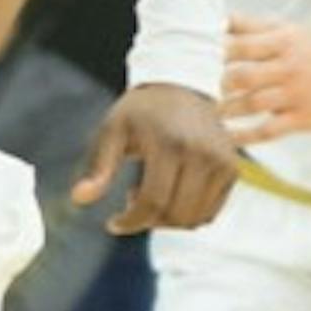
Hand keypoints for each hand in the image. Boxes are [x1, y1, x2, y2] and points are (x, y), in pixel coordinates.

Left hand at [72, 83, 236, 232]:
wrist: (182, 86)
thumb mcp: (113, 130)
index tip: (113, 224)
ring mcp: (222, 161)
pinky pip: (209, 214)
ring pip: (194, 220)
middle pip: (174, 215)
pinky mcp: (232, 169)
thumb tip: (79, 199)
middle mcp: (202, 153)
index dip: (130, 221)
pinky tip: (171, 195)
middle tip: (130, 203)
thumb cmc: (140, 111)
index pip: (153, 201)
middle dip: (147, 221)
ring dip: (167, 221)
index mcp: (170, 143)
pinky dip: (187, 216)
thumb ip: (99, 167)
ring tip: (150, 195)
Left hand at [223, 14, 310, 139]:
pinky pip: (267, 130)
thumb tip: (222, 21)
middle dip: (223, 84)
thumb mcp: (290, 31)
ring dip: (228, 109)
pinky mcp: (303, 118)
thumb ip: (255, 26)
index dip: (222, 56)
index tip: (217, 63)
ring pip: (252, 103)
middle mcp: (289, 67)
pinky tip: (231, 136)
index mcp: (284, 42)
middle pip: (243, 76)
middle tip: (220, 89)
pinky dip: (245, 136)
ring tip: (220, 111)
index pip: (241, 47)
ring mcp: (296, 94)